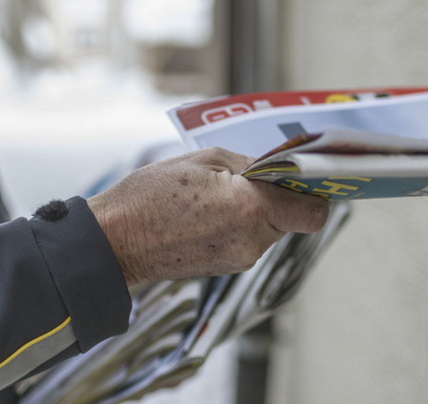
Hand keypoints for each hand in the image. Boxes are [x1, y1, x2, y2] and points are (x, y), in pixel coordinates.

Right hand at [87, 147, 329, 285]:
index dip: (311, 191)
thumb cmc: (150, 196)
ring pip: (269, 230)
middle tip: (247, 178)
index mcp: (250, 208)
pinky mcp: (226, 268)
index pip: (313, 210)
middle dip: (278, 197)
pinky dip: (238, 226)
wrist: (114, 240)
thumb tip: (280, 171)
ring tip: (216, 195)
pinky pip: (248, 241)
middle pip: (291, 218)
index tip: (300, 176)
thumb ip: (251, 165)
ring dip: (255, 211)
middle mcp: (252, 240)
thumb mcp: (203, 160)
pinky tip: (207, 213)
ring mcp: (239, 259)